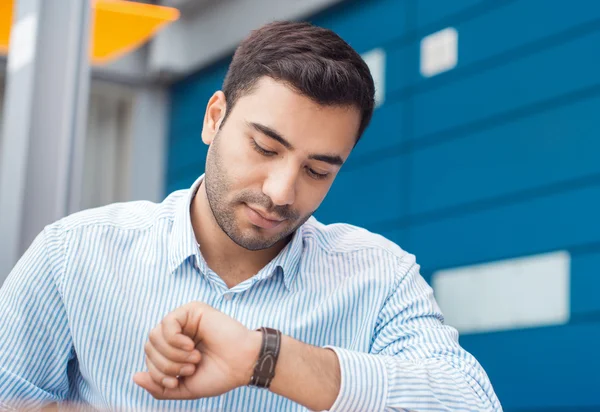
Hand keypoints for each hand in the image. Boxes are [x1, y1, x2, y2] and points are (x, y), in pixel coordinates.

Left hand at [133, 301, 261, 399]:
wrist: (243, 365)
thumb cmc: (218, 375)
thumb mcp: (183, 388)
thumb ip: (159, 387)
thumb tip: (134, 377)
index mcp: (174, 349)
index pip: (149, 357)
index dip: (156, 373)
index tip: (176, 382)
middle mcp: (177, 333)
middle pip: (149, 346)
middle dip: (165, 364)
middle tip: (190, 368)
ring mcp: (184, 320)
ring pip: (155, 335)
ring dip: (172, 354)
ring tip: (194, 358)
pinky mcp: (193, 310)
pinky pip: (168, 323)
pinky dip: (174, 339)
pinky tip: (191, 346)